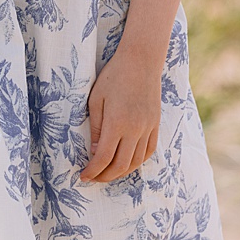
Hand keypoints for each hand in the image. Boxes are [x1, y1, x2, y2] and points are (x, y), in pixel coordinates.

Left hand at [80, 46, 161, 182]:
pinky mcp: (156, 124)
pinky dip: (138, 162)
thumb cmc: (114, 76)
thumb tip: (94, 152)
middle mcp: (135, 129)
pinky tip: (128, 163)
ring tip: (108, 173)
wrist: (141, 61)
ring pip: (136, 161)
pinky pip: (149, 151)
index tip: (83, 176)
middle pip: (121, 165)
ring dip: (122, 172)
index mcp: (117, 123)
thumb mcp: (96, 100)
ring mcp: (148, 128)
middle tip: (94, 178)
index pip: (103, 158)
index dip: (93, 171)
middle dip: (105, 176)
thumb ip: (96, 128)